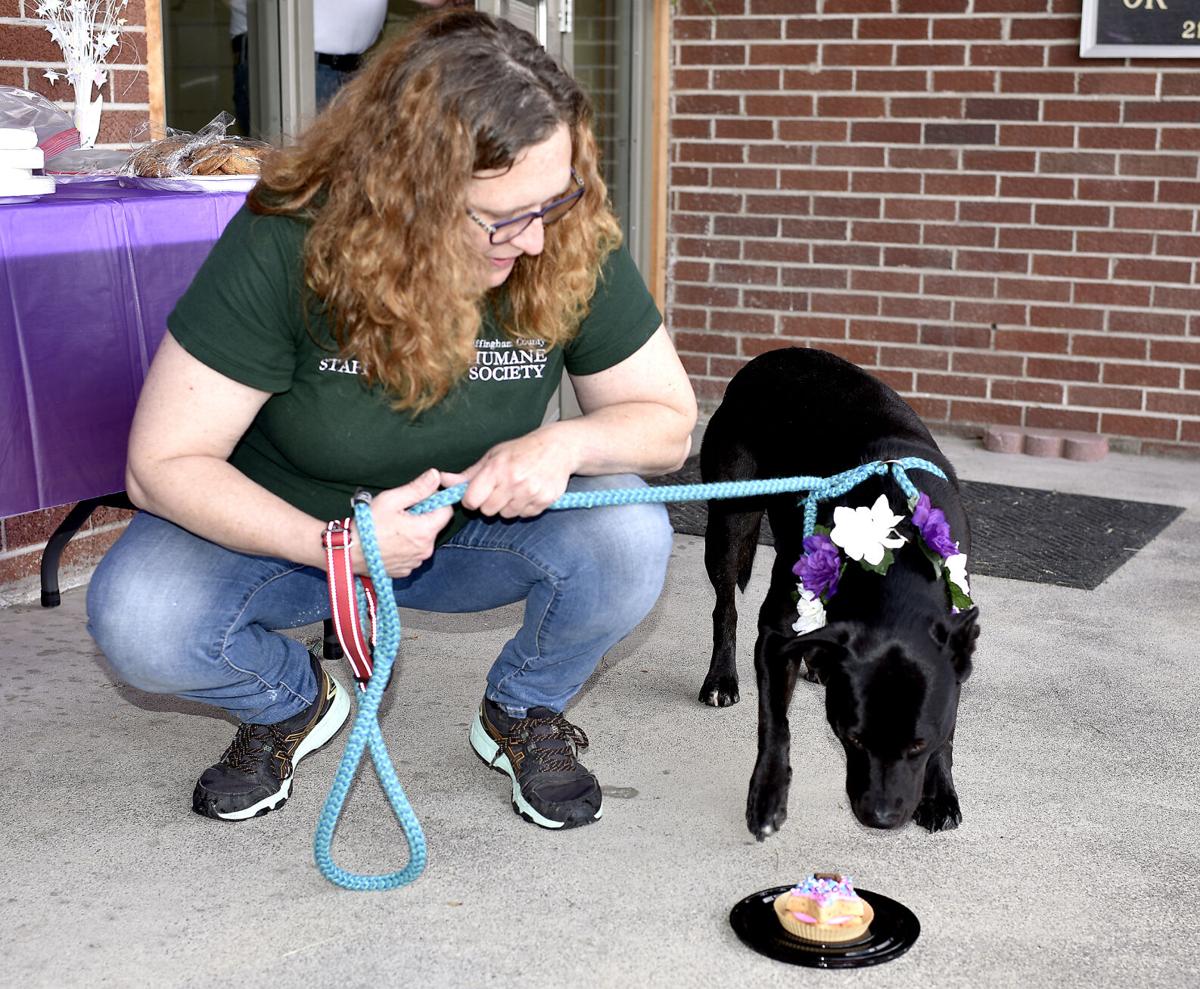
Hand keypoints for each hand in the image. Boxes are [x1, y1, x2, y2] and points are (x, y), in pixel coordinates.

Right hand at [355, 469, 452, 576]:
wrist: (347, 553)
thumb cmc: (367, 526)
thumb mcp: (391, 500)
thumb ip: (417, 488)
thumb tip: (436, 476)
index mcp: (425, 531)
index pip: (446, 511)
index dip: (436, 501)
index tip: (420, 498)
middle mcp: (425, 550)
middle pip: (434, 526)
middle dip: (423, 516)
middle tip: (401, 512)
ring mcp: (416, 562)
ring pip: (423, 540)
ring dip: (414, 532)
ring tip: (393, 527)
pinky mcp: (406, 570)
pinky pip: (413, 554)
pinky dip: (406, 546)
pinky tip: (390, 541)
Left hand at [441, 425, 575, 518]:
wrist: (558, 448)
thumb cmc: (522, 450)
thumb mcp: (493, 456)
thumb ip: (468, 474)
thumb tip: (442, 480)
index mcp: (497, 468)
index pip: (472, 500)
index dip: (471, 499)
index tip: (476, 494)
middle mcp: (514, 481)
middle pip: (488, 511)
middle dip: (489, 503)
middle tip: (499, 490)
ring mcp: (531, 492)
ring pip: (507, 515)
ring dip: (507, 506)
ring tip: (515, 490)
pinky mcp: (545, 501)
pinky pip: (525, 515)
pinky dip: (524, 508)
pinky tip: (529, 493)